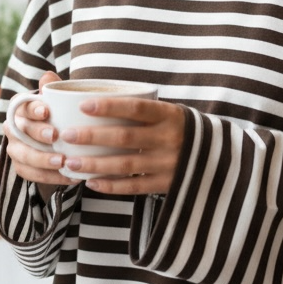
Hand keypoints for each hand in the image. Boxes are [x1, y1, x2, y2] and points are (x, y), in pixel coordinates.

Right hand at [3, 71, 73, 190]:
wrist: (56, 141)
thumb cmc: (58, 115)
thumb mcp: (59, 102)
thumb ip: (54, 90)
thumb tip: (48, 75)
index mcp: (21, 109)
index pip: (22, 106)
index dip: (32, 108)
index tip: (46, 111)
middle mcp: (13, 128)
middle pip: (22, 131)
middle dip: (37, 134)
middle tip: (55, 136)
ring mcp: (15, 149)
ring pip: (24, 156)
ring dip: (43, 160)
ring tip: (63, 161)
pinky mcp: (21, 167)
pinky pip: (32, 175)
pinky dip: (50, 177)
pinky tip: (69, 177)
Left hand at [58, 94, 185, 195]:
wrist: (216, 156)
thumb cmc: (177, 127)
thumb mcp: (166, 111)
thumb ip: (135, 106)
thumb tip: (87, 97)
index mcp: (169, 114)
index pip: (136, 108)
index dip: (110, 106)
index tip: (83, 105)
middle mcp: (169, 138)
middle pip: (125, 137)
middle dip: (93, 137)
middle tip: (66, 135)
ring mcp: (168, 163)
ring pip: (125, 165)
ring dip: (95, 164)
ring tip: (70, 161)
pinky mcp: (166, 184)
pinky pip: (134, 186)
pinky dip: (111, 186)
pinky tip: (91, 182)